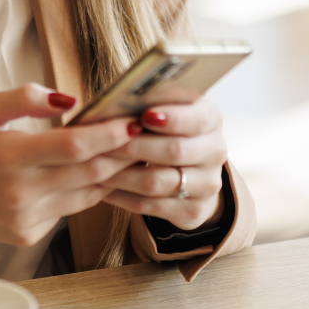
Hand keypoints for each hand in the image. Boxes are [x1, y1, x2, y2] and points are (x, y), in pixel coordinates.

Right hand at [0, 84, 134, 257]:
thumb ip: (24, 98)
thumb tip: (69, 100)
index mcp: (6, 155)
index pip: (71, 146)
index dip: (107, 135)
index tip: (130, 121)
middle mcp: (18, 191)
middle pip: (89, 173)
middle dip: (122, 153)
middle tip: (146, 135)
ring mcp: (26, 217)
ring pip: (87, 195)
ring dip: (112, 174)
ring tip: (132, 152)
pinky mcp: (29, 234)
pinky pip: (70, 209)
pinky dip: (87, 190)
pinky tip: (98, 173)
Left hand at [99, 96, 226, 230]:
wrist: (190, 169)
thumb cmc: (165, 128)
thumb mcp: (166, 108)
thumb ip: (149, 102)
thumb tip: (118, 98)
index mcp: (210, 118)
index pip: (196, 119)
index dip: (172, 118)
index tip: (144, 116)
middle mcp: (214, 151)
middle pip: (174, 151)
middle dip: (134, 147)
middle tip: (103, 143)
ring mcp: (207, 184)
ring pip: (158, 182)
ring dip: (122, 175)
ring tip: (94, 166)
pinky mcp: (193, 210)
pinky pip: (151, 206)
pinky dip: (122, 196)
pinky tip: (101, 188)